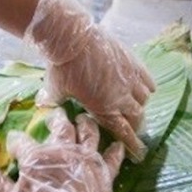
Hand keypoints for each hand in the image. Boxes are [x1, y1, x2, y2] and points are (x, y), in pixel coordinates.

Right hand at [0, 109, 124, 191]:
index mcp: (37, 157)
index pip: (22, 142)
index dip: (17, 141)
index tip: (14, 141)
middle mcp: (62, 151)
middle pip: (60, 128)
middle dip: (56, 118)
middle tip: (56, 114)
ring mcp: (86, 160)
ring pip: (88, 134)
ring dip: (87, 125)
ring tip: (86, 118)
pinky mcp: (103, 173)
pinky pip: (112, 159)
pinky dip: (115, 151)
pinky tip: (118, 145)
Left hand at [27, 0, 154, 159]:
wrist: (72, 38)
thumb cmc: (61, 67)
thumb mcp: (54, 89)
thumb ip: (53, 101)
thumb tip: (43, 106)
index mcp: (103, 109)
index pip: (124, 132)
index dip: (133, 144)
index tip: (139, 153)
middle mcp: (121, 97)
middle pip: (138, 117)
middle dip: (137, 125)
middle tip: (135, 128)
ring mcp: (129, 79)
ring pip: (144, 99)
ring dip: (141, 106)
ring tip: (137, 106)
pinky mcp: (133, 63)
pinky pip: (148, 80)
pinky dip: (148, 87)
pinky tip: (147, 89)